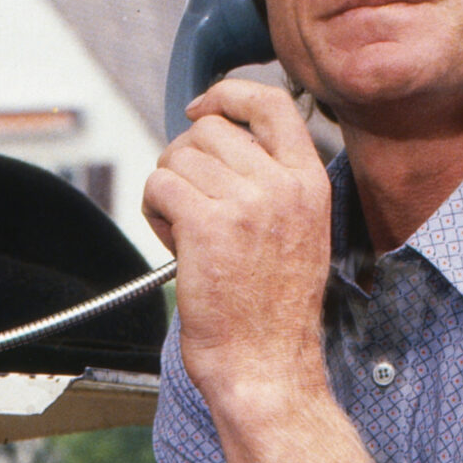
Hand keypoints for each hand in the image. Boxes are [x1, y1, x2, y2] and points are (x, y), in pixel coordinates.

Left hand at [141, 78, 334, 413]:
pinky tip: (174, 244)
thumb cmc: (273, 315)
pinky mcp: (207, 225)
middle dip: (186, 160)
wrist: (267, 368)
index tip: (201, 108)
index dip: (226, 94)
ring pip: (177, 158)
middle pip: (210, 130)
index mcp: (309, 183)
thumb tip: (216, 145)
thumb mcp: (298, 234)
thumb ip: (270, 184)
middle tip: (190, 207)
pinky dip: (154, 211)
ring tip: (186, 234)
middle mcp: (281, 185)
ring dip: (168, 191)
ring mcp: (246, 203)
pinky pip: (159, 186)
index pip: (270, 102)